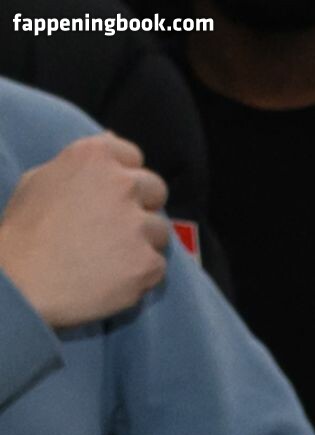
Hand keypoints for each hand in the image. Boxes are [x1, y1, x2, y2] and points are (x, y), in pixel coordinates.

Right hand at [0, 132, 170, 327]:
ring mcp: (138, 225)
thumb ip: (80, 165)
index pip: (133, 157)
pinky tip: (116, 279)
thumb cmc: (25, 231)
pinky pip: (157, 266)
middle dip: (143, 207)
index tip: (114, 196)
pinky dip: (142, 275)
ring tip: (114, 259)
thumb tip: (110, 142)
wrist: (25, 282)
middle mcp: (123, 184)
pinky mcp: (147, 262)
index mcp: (95, 156)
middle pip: (156, 190)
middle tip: (118, 229)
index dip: (125, 178)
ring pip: (160, 231)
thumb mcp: (41, 179)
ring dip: (144, 243)